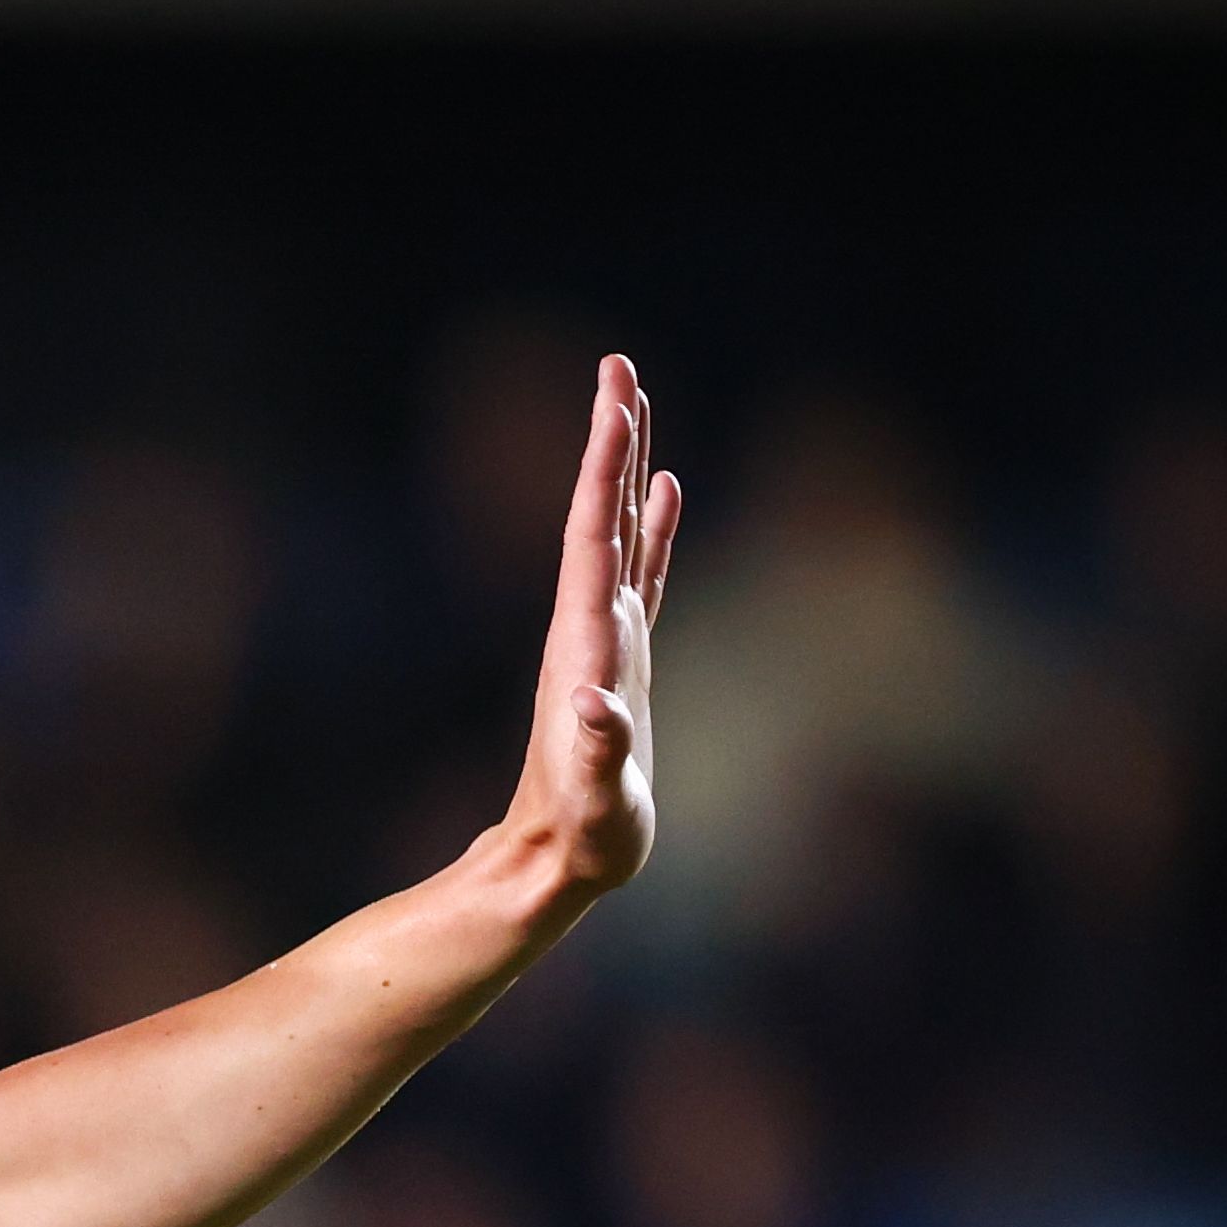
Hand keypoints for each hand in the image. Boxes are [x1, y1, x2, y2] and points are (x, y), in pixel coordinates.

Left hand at [503, 353, 680, 902]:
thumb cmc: (584, 837)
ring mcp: (607, 640)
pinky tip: (669, 490)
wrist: (556, 862)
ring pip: (623, 532)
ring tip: (636, 402)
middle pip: (604, 512)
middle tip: (617, 364)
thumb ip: (596, 752)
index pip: (596, 532)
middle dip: (613, 439)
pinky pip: (645, 572)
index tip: (615, 396)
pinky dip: (658, 526)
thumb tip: (595, 703)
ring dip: (630, 468)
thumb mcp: (594, 799)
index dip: (606, 463)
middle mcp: (590, 627)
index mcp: (584, 642)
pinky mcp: (625, 660)